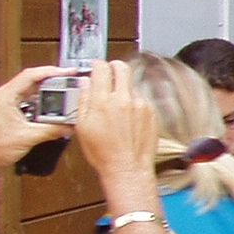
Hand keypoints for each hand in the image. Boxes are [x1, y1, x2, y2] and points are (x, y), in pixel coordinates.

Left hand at [0, 66, 75, 175]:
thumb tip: (68, 125)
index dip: (51, 71)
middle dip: (52, 80)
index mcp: (5, 96)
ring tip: (63, 93)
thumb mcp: (27, 137)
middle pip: (32, 80)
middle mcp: (4, 96)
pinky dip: (41, 102)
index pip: (30, 75)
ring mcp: (6, 103)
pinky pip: (28, 100)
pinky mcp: (9, 111)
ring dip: (47, 91)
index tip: (66, 72)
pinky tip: (51, 108)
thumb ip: (51, 130)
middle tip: (68, 81)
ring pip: (31, 90)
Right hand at [75, 60, 158, 183]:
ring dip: (123, 88)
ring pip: (131, 84)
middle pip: (122, 68)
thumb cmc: (104, 153)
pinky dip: (133, 102)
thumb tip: (84, 83)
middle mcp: (124, 99)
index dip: (97, 65)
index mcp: (103, 101)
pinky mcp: (151, 112)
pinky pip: (141, 99)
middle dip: (114, 67)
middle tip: (109, 72)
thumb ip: (83, 100)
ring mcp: (141, 105)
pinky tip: (127, 116)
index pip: (101, 68)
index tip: (96, 68)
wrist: (128, 168)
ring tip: (116, 105)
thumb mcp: (83, 126)